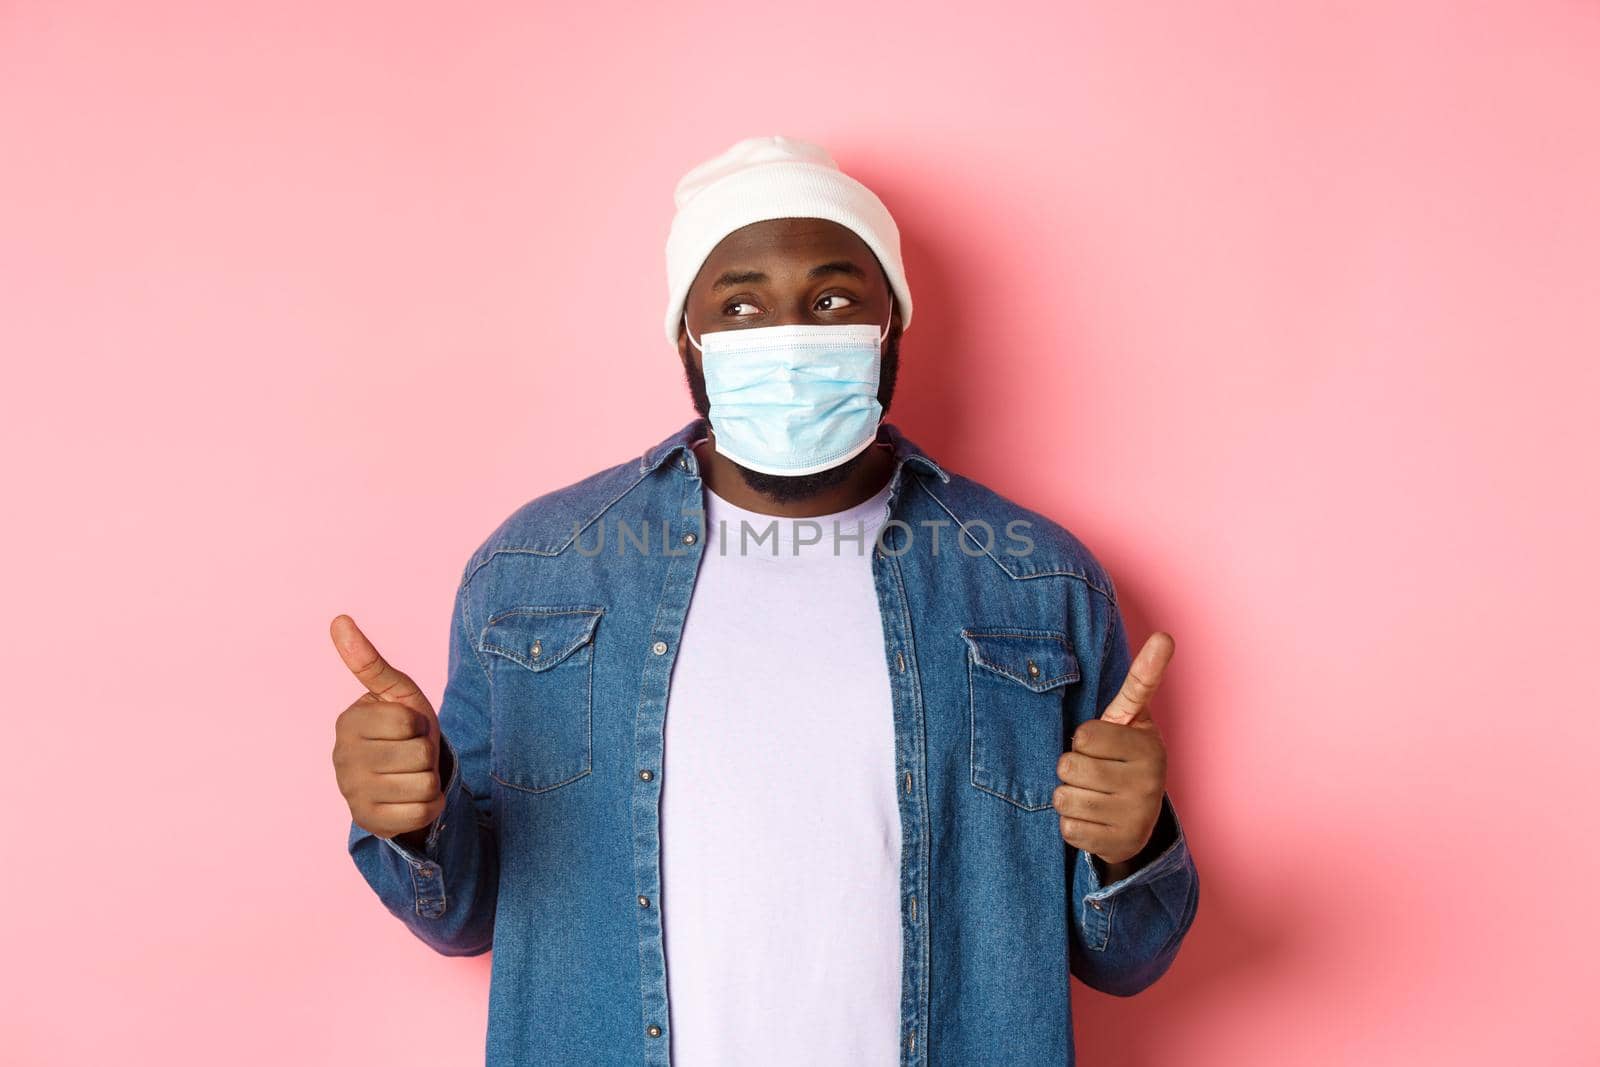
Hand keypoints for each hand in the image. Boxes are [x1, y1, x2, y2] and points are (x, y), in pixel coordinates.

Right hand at [330, 614, 444, 839]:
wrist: (400, 779)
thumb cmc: (401, 730)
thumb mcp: (395, 694)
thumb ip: (369, 662)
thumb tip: (339, 619)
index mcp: (348, 722)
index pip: (409, 723)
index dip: (419, 725)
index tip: (406, 729)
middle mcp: (342, 759)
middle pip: (420, 754)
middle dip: (426, 753)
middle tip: (409, 754)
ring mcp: (352, 794)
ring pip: (423, 784)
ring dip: (428, 779)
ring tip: (410, 774)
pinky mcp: (369, 823)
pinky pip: (422, 813)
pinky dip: (428, 806)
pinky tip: (411, 799)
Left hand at [1054, 631, 1173, 864]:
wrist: (1139, 817)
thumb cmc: (1125, 756)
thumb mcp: (1132, 718)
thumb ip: (1142, 679)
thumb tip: (1166, 636)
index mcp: (1148, 747)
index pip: (1083, 735)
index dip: (1082, 739)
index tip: (1099, 744)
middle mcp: (1148, 783)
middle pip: (1068, 767)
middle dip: (1070, 769)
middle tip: (1092, 772)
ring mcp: (1135, 817)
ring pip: (1064, 799)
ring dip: (1067, 797)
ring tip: (1090, 794)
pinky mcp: (1119, 846)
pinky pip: (1068, 829)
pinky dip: (1071, 825)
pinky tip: (1092, 819)